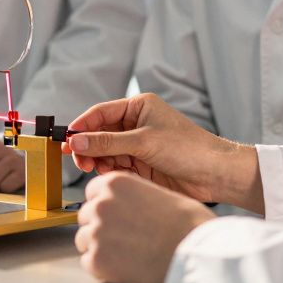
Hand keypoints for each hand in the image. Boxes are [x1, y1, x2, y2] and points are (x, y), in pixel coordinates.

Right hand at [65, 93, 261, 210]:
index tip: (66, 139)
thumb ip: (107, 142)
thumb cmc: (188, 148)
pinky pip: (116, 165)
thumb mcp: (143, 142)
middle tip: (78, 159)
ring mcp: (138, 145)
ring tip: (95, 169)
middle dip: (88, 146)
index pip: (100, 113)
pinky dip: (109, 171)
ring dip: (97, 160)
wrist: (215, 175)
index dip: (82, 126)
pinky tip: (110, 175)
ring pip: (105, 152)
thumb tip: (75, 140)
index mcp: (138, 107)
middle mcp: (136, 124)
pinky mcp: (141, 165)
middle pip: (99, 133)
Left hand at [76, 172, 215, 282]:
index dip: (106, 205)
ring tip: (127, 251)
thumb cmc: (187, 224)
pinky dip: (103, 266)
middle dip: (102, 226)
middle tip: (125, 237)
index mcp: (115, 183)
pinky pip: (88, 262)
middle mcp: (101, 204)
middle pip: (87, 215)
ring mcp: (96, 232)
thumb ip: (132, 194)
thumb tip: (124, 202)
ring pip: (84, 239)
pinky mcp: (97, 260)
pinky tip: (124, 264)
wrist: (196, 253)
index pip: (93, 192)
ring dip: (100, 245)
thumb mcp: (156, 192)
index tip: (117, 215)